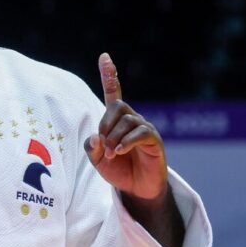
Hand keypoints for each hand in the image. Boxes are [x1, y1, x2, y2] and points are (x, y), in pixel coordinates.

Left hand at [84, 53, 166, 201]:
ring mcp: (144, 128)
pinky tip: (119, 152)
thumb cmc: (118, 171)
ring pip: (127, 120)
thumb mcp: (97, 161)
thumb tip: (95, 136)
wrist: (137, 190)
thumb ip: (91, 148)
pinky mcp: (154, 140)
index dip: (109, 75)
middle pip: (117, 105)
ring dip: (114, 137)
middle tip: (102, 144)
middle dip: (105, 123)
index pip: (113, 92)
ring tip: (111, 153)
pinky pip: (140, 132)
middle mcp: (132, 119)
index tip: (105, 56)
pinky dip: (126, 142)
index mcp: (116, 120)